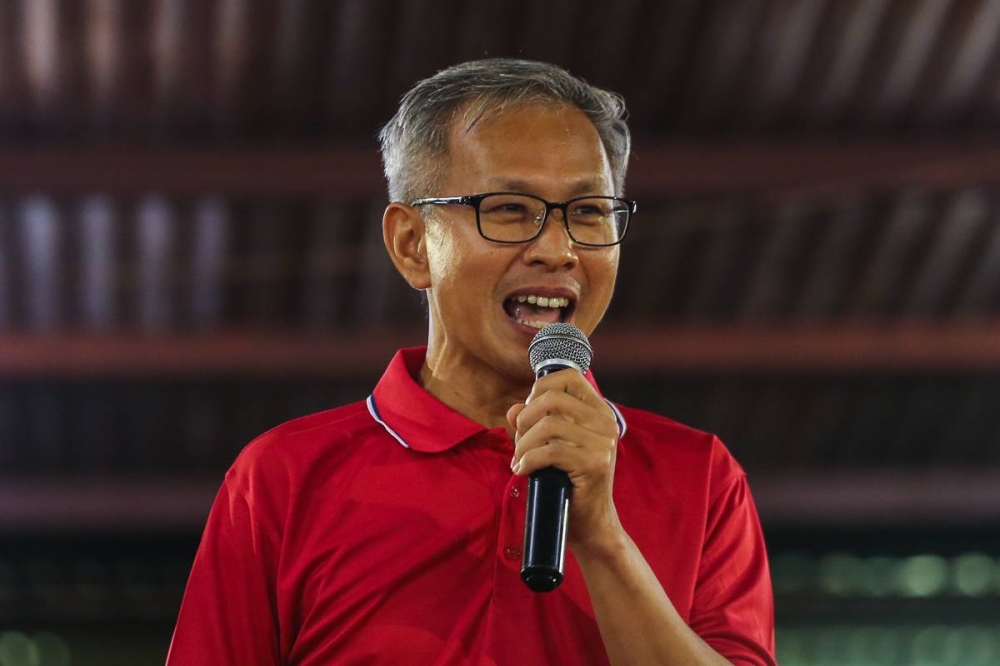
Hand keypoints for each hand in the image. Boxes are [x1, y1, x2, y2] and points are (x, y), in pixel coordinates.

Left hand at [506, 371, 623, 551]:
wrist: (590, 524)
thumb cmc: (567, 483)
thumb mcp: (550, 447)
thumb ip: (533, 424)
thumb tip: (512, 410)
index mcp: (599, 412)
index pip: (569, 377)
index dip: (540, 387)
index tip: (528, 411)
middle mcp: (605, 423)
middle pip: (552, 399)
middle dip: (525, 420)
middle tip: (519, 442)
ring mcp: (603, 443)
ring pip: (548, 426)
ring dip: (523, 444)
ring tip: (519, 460)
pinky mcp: (594, 464)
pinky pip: (550, 451)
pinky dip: (528, 460)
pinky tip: (523, 470)